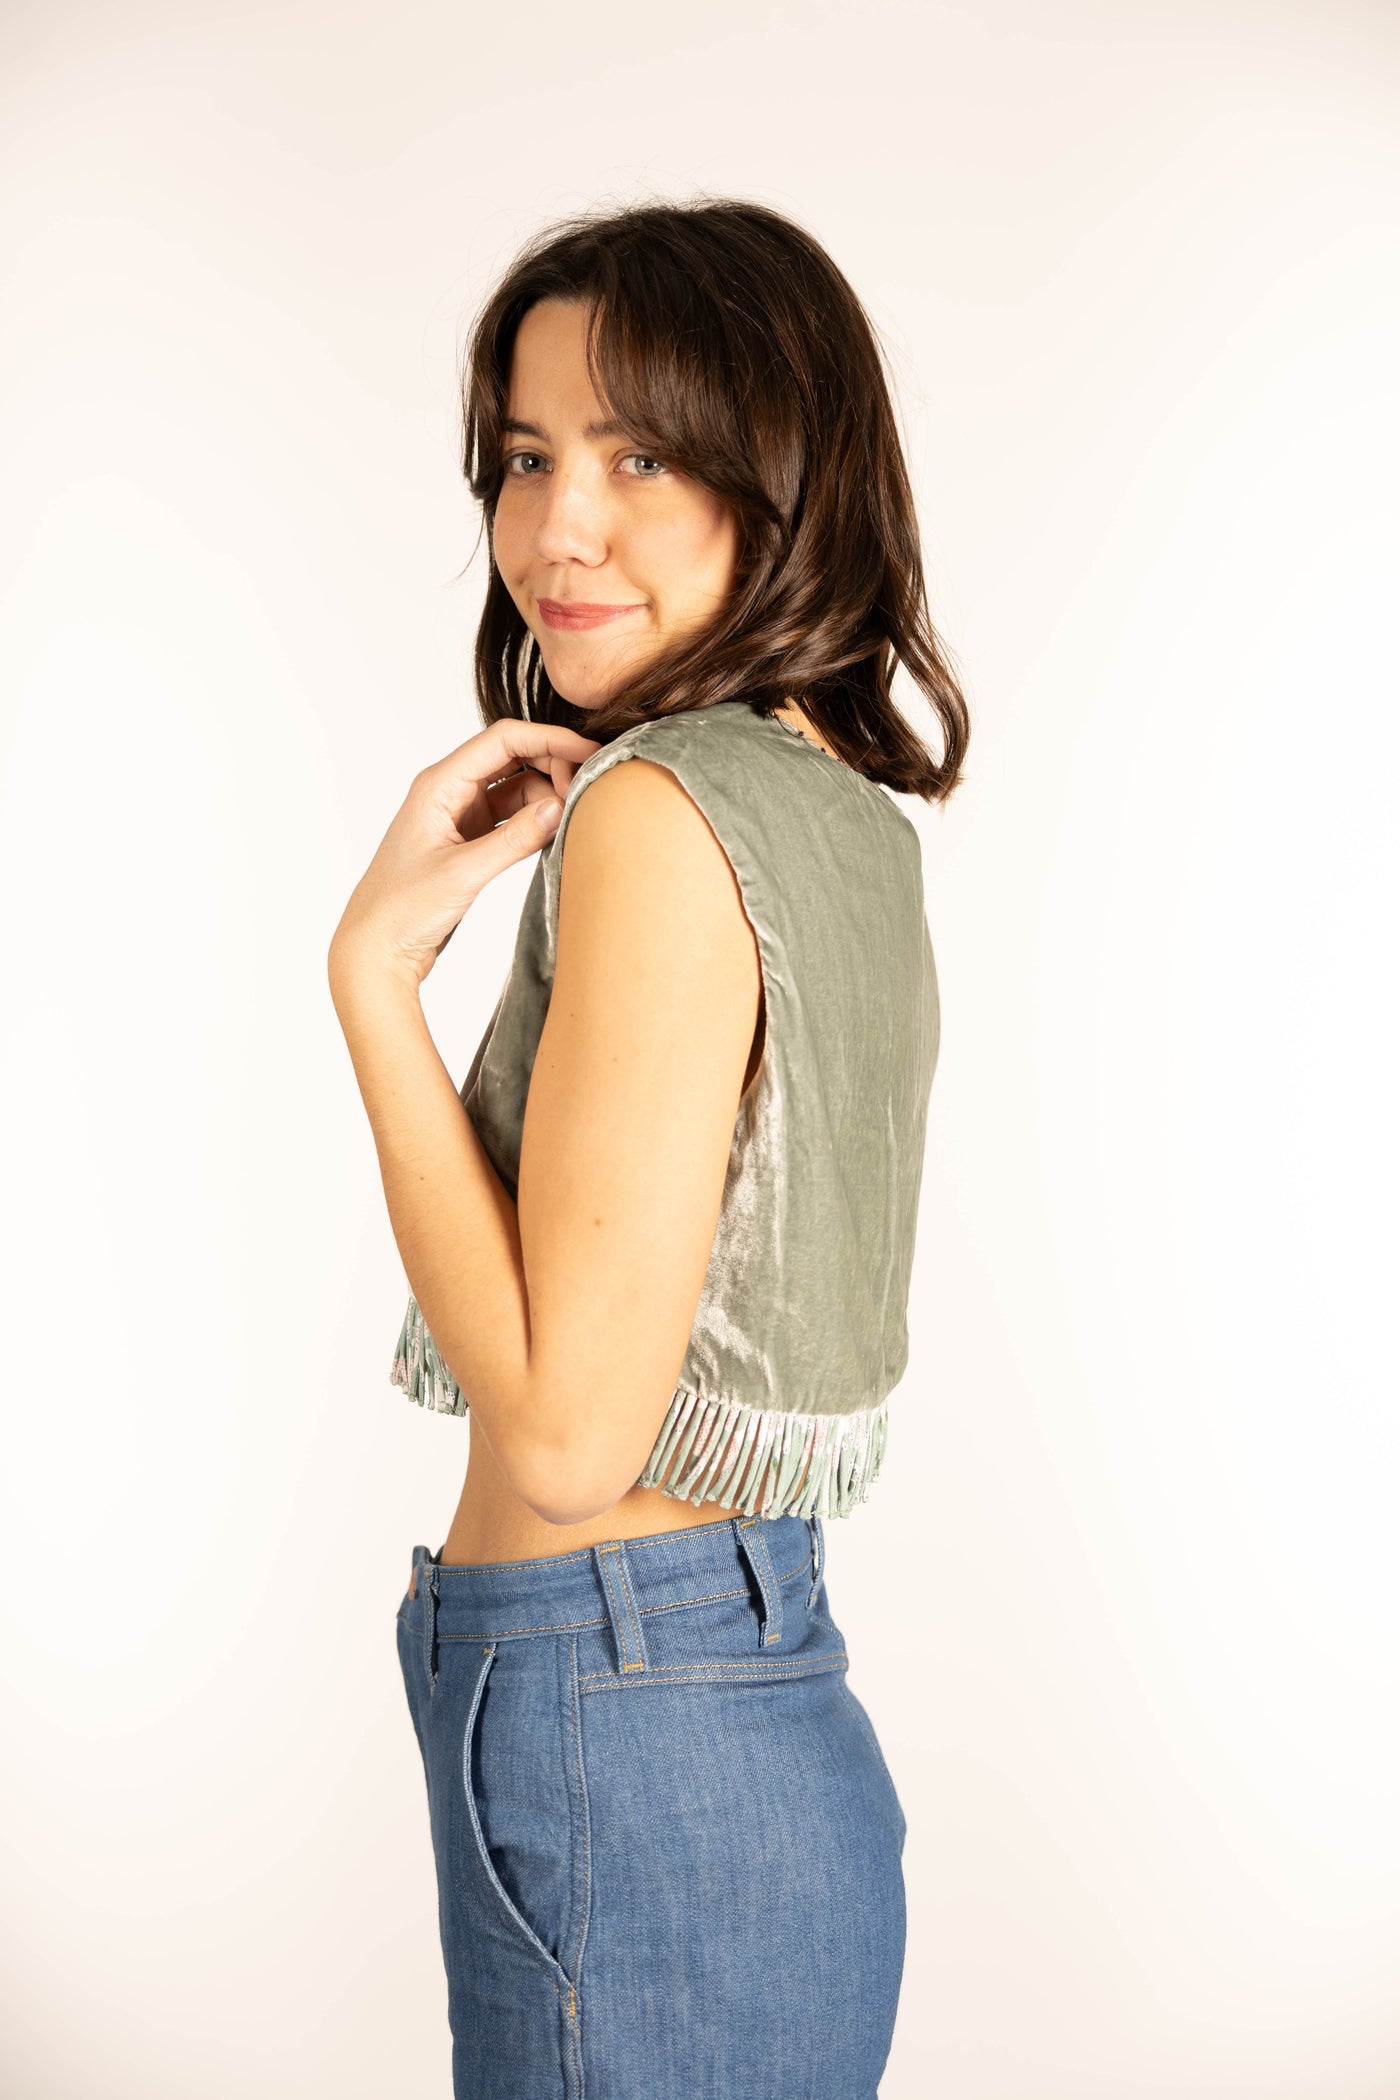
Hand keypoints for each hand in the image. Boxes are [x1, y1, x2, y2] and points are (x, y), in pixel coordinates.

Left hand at [329, 717, 601, 991]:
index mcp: (439, 784)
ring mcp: (461, 815)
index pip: (503, 740)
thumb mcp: (463, 873)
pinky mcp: (470, 840)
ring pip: (517, 787)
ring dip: (548, 796)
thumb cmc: (401, 909)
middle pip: (514, 756)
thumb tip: (561, 807)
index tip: (589, 754)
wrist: (376, 948)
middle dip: (553, 766)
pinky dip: (536, 821)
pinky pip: (513, 817)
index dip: (550, 740)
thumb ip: (515, 839)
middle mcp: (450, 791)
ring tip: (573, 819)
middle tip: (586, 792)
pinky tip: (555, 834)